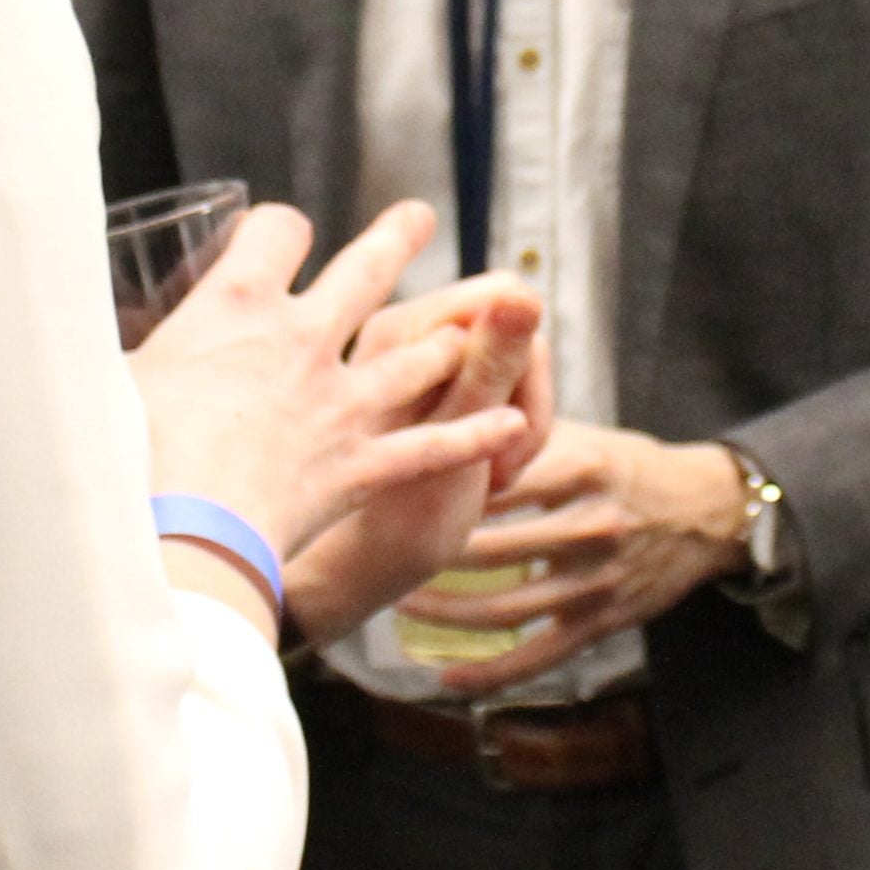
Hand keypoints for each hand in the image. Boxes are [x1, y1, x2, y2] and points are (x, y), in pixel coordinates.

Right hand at [127, 201, 525, 560]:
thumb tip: (66, 345)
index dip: (279, 227)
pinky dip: (475, 437)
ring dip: (445, 340)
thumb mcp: (106, 381)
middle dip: (398, 237)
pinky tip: (512, 425)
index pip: (276, 229)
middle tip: (421, 217)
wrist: (179, 535)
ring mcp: (340, 403)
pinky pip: (433, 447)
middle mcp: (301, 340)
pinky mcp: (361, 465)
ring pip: (416, 354)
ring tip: (466, 326)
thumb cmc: (125, 457)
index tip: (279, 236)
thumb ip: (110, 355)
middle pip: (366, 269)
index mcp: (236, 306)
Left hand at [284, 281, 551, 647]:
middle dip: (522, 395)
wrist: (346, 576)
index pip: (506, 299)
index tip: (510, 434)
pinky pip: (490, 392)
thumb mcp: (453, 444)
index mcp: (402, 329)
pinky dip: (497, 434)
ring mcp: (411, 363)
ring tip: (492, 485)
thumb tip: (522, 294)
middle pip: (509, 330)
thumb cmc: (393, 520)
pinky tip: (483, 480)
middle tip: (504, 467)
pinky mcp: (423, 393)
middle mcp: (402, 333)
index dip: (524, 362)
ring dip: (514, 423)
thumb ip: (490, 363)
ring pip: (506, 364)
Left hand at [392, 420, 749, 693]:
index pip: (497, 479)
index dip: (443, 487)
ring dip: (444, 612)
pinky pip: (537, 655)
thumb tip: (442, 412)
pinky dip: (489, 671)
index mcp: (582, 466)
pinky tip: (446, 675)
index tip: (393, 491)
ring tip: (400, 604)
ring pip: (504, 607)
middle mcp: (592, 525)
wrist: (704, 511)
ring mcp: (597, 580)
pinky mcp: (602, 622)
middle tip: (381, 551)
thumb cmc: (625, 464)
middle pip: (490, 547)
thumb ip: (517, 431)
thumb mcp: (581, 435)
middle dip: (430, 553)